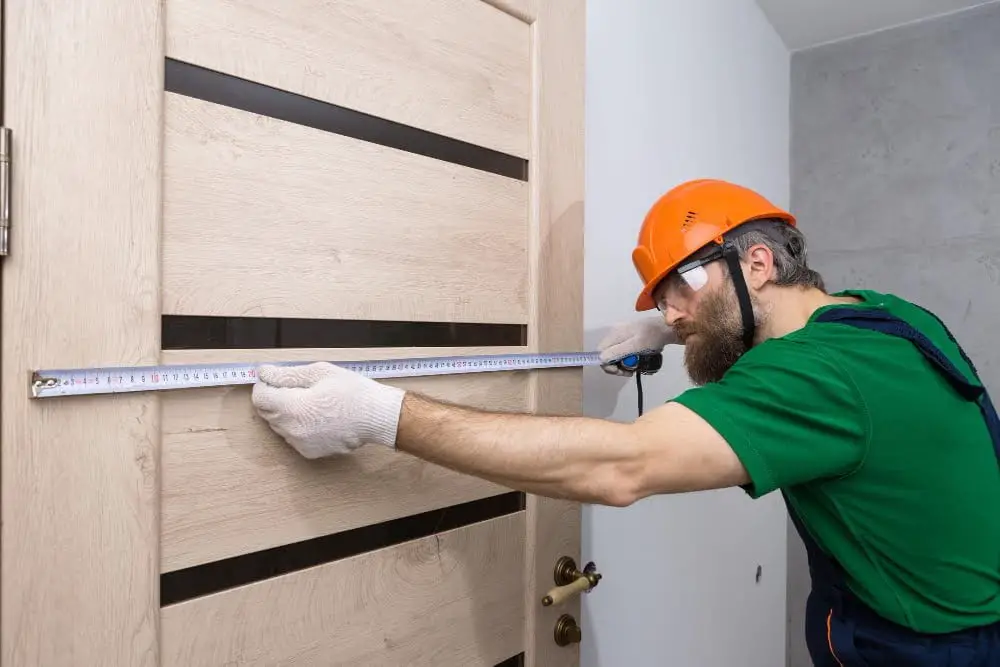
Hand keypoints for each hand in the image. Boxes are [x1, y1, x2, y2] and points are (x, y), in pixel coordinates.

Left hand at [251, 362, 405, 457]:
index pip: (259, 397)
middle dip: (274, 398)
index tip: (276, 378)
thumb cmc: (352, 391)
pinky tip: (317, 416)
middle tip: (296, 387)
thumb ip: (286, 374)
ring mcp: (300, 444)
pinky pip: (292, 436)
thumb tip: (263, 373)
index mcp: (293, 408)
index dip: (265, 384)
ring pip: (278, 425)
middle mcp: (292, 430)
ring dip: (285, 412)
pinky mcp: (309, 452)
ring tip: (311, 402)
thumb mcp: (319, 372)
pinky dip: (297, 426)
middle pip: (266, 412)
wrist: (376, 417)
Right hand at [597, 316, 678, 375]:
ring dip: (622, 364)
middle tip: (629, 372)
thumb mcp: (636, 346)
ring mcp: (621, 335)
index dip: (607, 364)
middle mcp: (614, 333)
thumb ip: (618, 352)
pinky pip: (622, 351)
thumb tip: (601, 360)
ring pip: (614, 354)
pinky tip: (637, 361)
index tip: (620, 371)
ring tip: (635, 368)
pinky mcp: (628, 338)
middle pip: (606, 354)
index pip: (600, 352)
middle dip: (615, 366)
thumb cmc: (653, 337)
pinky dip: (627, 359)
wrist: (668, 328)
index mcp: (614, 334)